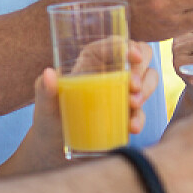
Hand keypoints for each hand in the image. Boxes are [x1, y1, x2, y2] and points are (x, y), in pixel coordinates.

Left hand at [0, 44, 156, 179]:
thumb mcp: (44, 103)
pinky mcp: (127, 115)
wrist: (55, 148)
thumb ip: (44, 89)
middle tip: (133, 87)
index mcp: (92, 61)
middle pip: (141, 57)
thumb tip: (49, 74)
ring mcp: (122, 94)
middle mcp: (111, 73)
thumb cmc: (49, 117)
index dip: (128, 45)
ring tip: (133, 104)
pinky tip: (132, 127)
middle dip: (142, 70)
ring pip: (148, 80)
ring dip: (147, 90)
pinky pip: (141, 112)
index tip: (132, 57)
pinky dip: (141, 118)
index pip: (116, 44)